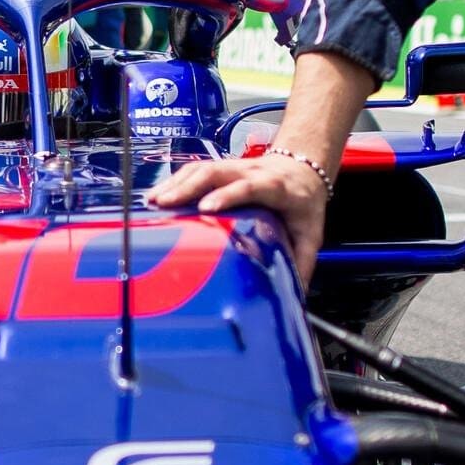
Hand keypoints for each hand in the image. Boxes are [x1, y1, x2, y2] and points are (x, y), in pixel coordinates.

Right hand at [149, 149, 333, 282]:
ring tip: (154, 202)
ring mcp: (234, 167)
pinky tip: (157, 196)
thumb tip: (293, 297)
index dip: (229, 195)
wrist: (303, 170)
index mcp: (276, 187)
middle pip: (217, 172)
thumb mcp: (311, 233)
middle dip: (189, 187)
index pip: (250, 187)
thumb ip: (302, 263)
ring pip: (202, 169)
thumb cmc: (303, 203)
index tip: (207, 208)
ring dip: (176, 184)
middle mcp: (251, 172)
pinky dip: (174, 182)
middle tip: (166, 204)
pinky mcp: (221, 169)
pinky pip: (195, 171)